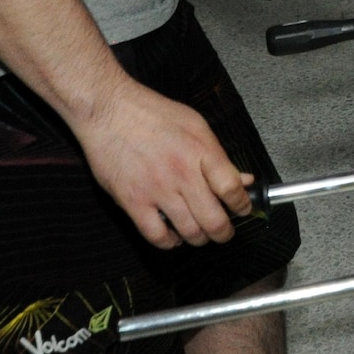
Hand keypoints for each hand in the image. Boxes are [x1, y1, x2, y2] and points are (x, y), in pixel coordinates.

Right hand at [74, 78, 251, 248]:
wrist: (109, 111)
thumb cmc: (152, 114)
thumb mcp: (196, 126)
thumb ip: (219, 156)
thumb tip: (244, 178)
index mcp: (202, 151)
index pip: (232, 189)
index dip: (242, 205)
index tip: (243, 210)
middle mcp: (182, 173)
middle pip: (214, 218)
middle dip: (224, 232)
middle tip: (224, 232)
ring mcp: (157, 189)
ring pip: (188, 231)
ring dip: (199, 239)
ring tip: (200, 235)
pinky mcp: (132, 201)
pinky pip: (156, 235)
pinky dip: (168, 242)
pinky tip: (172, 237)